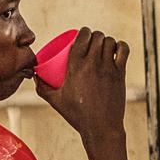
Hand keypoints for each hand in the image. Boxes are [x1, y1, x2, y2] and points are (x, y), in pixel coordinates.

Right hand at [36, 28, 128, 142]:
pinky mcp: (120, 74)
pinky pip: (124, 51)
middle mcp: (92, 64)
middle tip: (94, 41)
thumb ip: (42, 88)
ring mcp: (108, 68)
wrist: (101, 127)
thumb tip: (36, 76)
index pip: (81, 38)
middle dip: (95, 36)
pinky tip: (118, 49)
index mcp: (75, 66)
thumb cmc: (77, 115)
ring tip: (105, 46)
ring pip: (110, 42)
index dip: (84, 32)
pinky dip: (121, 46)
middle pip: (97, 37)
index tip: (83, 35)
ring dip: (107, 41)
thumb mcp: (55, 101)